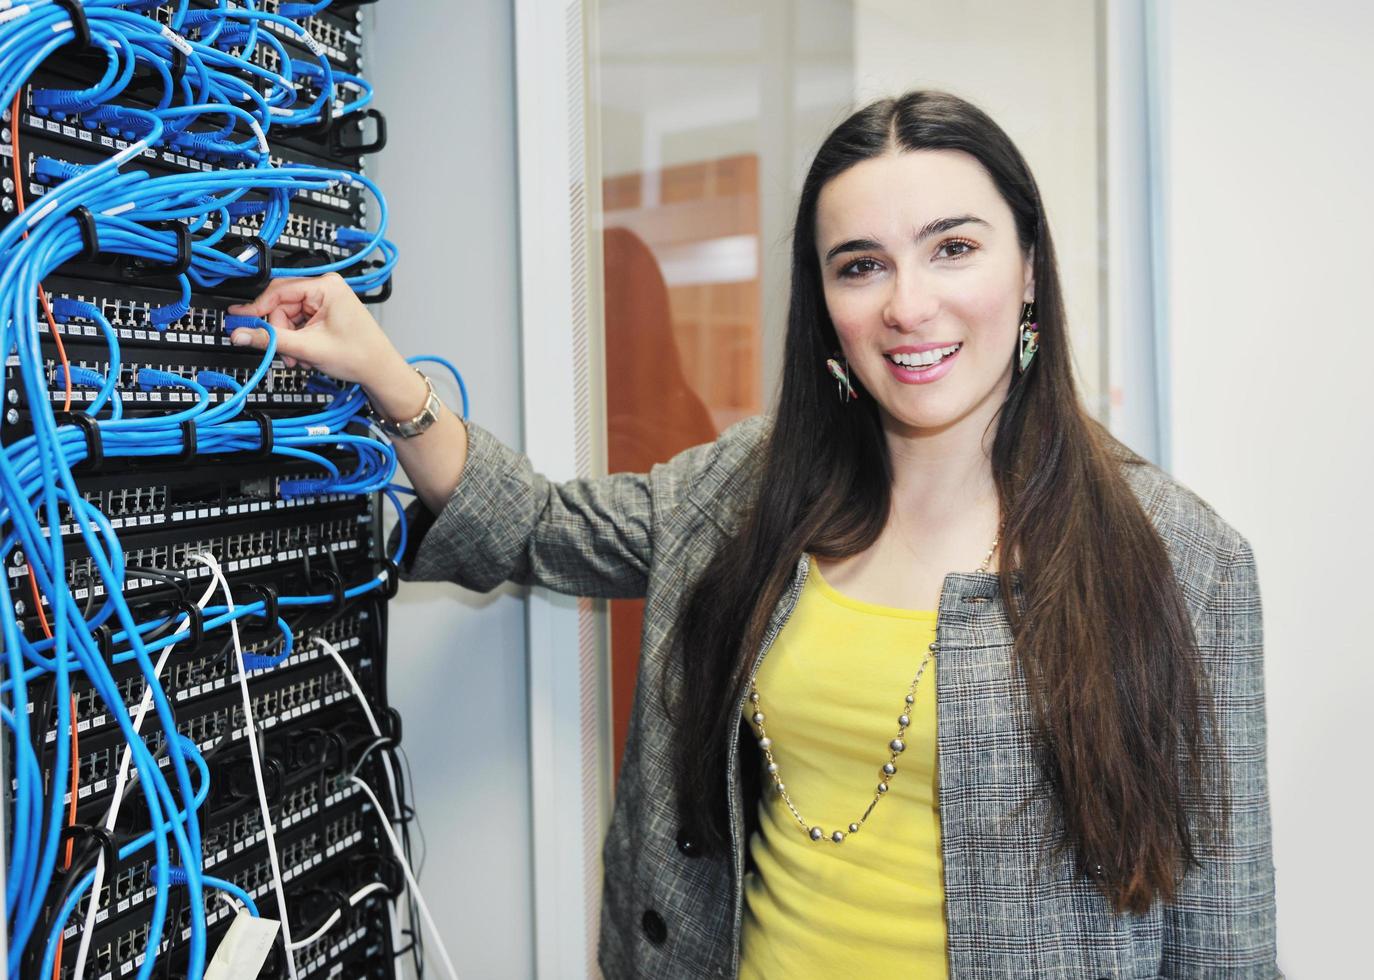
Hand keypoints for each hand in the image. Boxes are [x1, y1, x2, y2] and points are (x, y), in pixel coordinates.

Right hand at [225, 272, 407, 388]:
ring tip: (301, 358)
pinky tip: (307, 354)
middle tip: (282, 352)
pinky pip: (299, 324)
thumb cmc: (359, 355)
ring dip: (289, 341)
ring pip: (289, 318)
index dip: (256, 309)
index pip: (278, 291)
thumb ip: (271, 340)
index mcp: (326, 286)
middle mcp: (326, 288)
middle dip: (280, 333)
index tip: (238, 320)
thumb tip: (241, 333)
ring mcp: (327, 301)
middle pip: (282, 306)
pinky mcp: (326, 313)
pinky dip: (298, 341)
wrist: (380, 371)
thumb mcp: (308, 348)